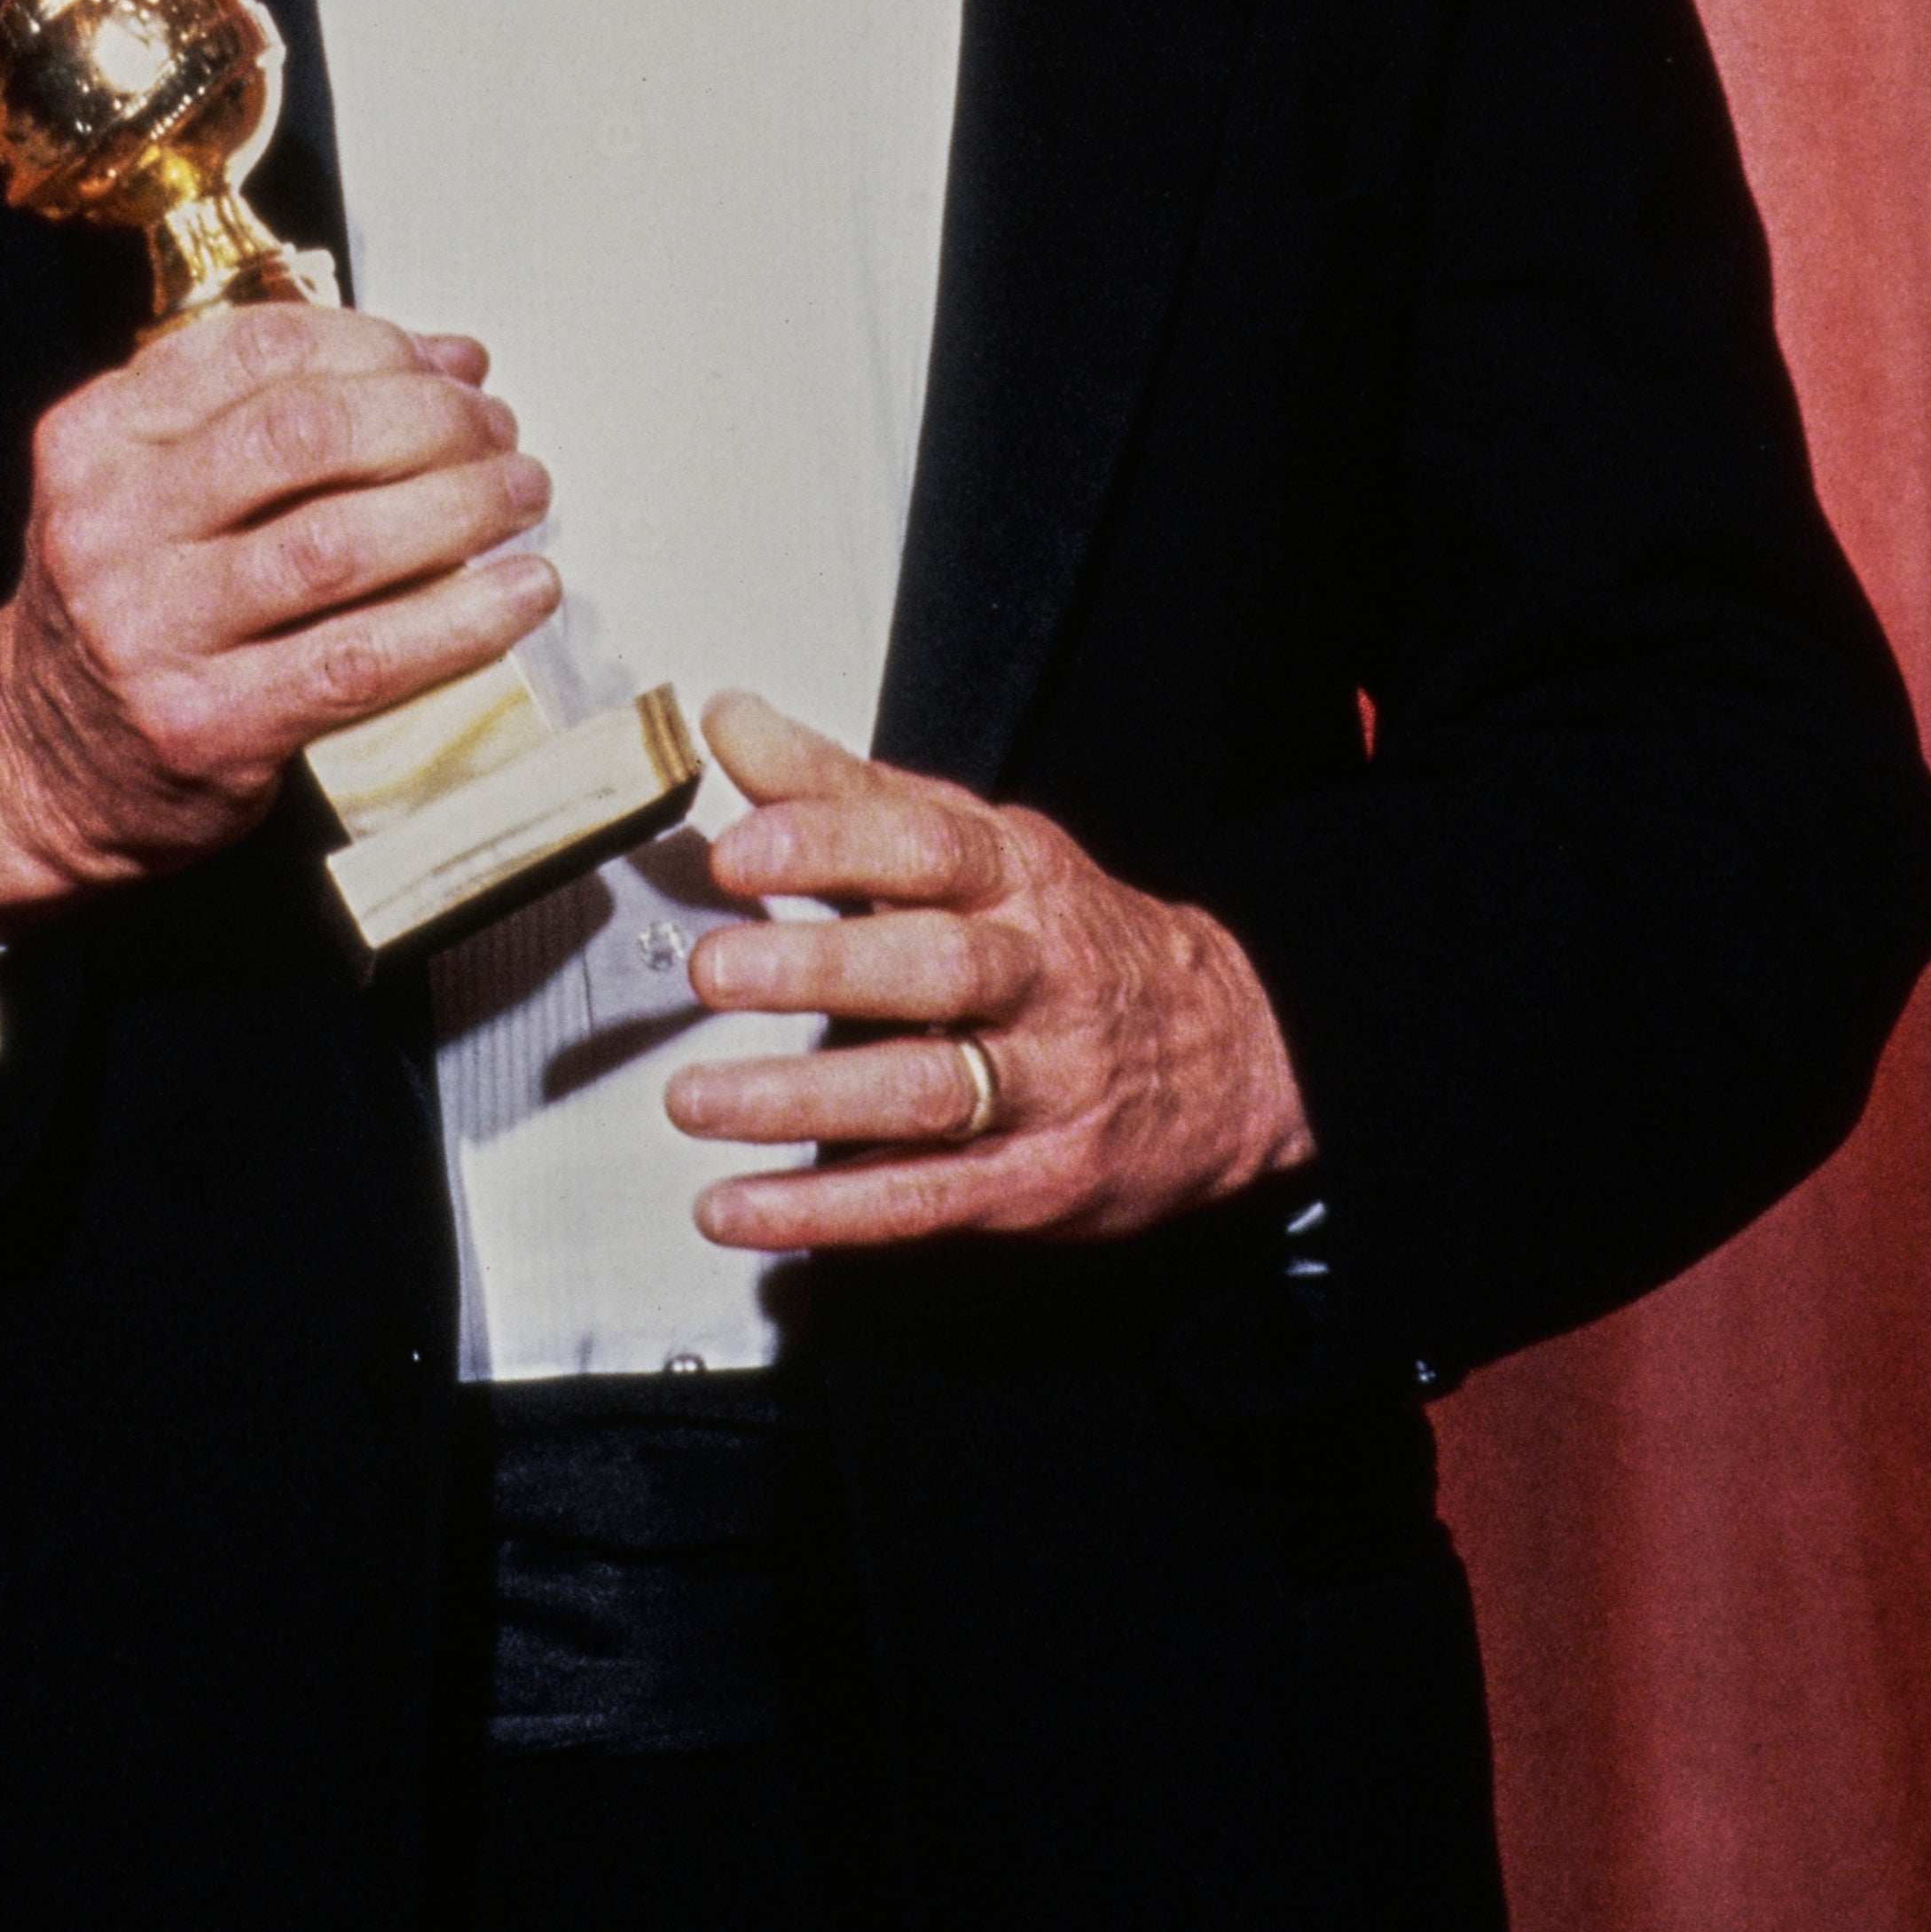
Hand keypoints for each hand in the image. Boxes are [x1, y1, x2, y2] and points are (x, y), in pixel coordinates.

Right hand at [0, 306, 557, 915]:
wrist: (38, 769)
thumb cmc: (132, 608)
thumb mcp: (152, 486)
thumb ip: (272, 414)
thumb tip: (448, 362)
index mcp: (97, 438)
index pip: (260, 350)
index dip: (380, 345)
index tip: (450, 367)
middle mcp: (110, 524)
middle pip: (305, 434)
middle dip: (431, 420)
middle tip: (499, 434)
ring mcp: (151, 630)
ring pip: (337, 543)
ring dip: (460, 507)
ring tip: (523, 496)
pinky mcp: (206, 726)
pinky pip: (359, 659)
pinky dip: (459, 620)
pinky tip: (520, 593)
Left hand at [663, 692, 1313, 1249]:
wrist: (1235, 1056)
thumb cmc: (1069, 937)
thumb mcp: (979, 843)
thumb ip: (846, 791)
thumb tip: (731, 721)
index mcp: (1018, 879)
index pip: (929, 848)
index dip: (832, 845)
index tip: (740, 852)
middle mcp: (1037, 976)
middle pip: (935, 968)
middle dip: (821, 968)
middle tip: (715, 970)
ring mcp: (1043, 1085)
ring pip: (927, 1091)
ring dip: (803, 1102)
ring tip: (696, 1099)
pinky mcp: (1035, 1182)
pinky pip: (924, 1198)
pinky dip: (824, 1210)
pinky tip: (736, 1207)